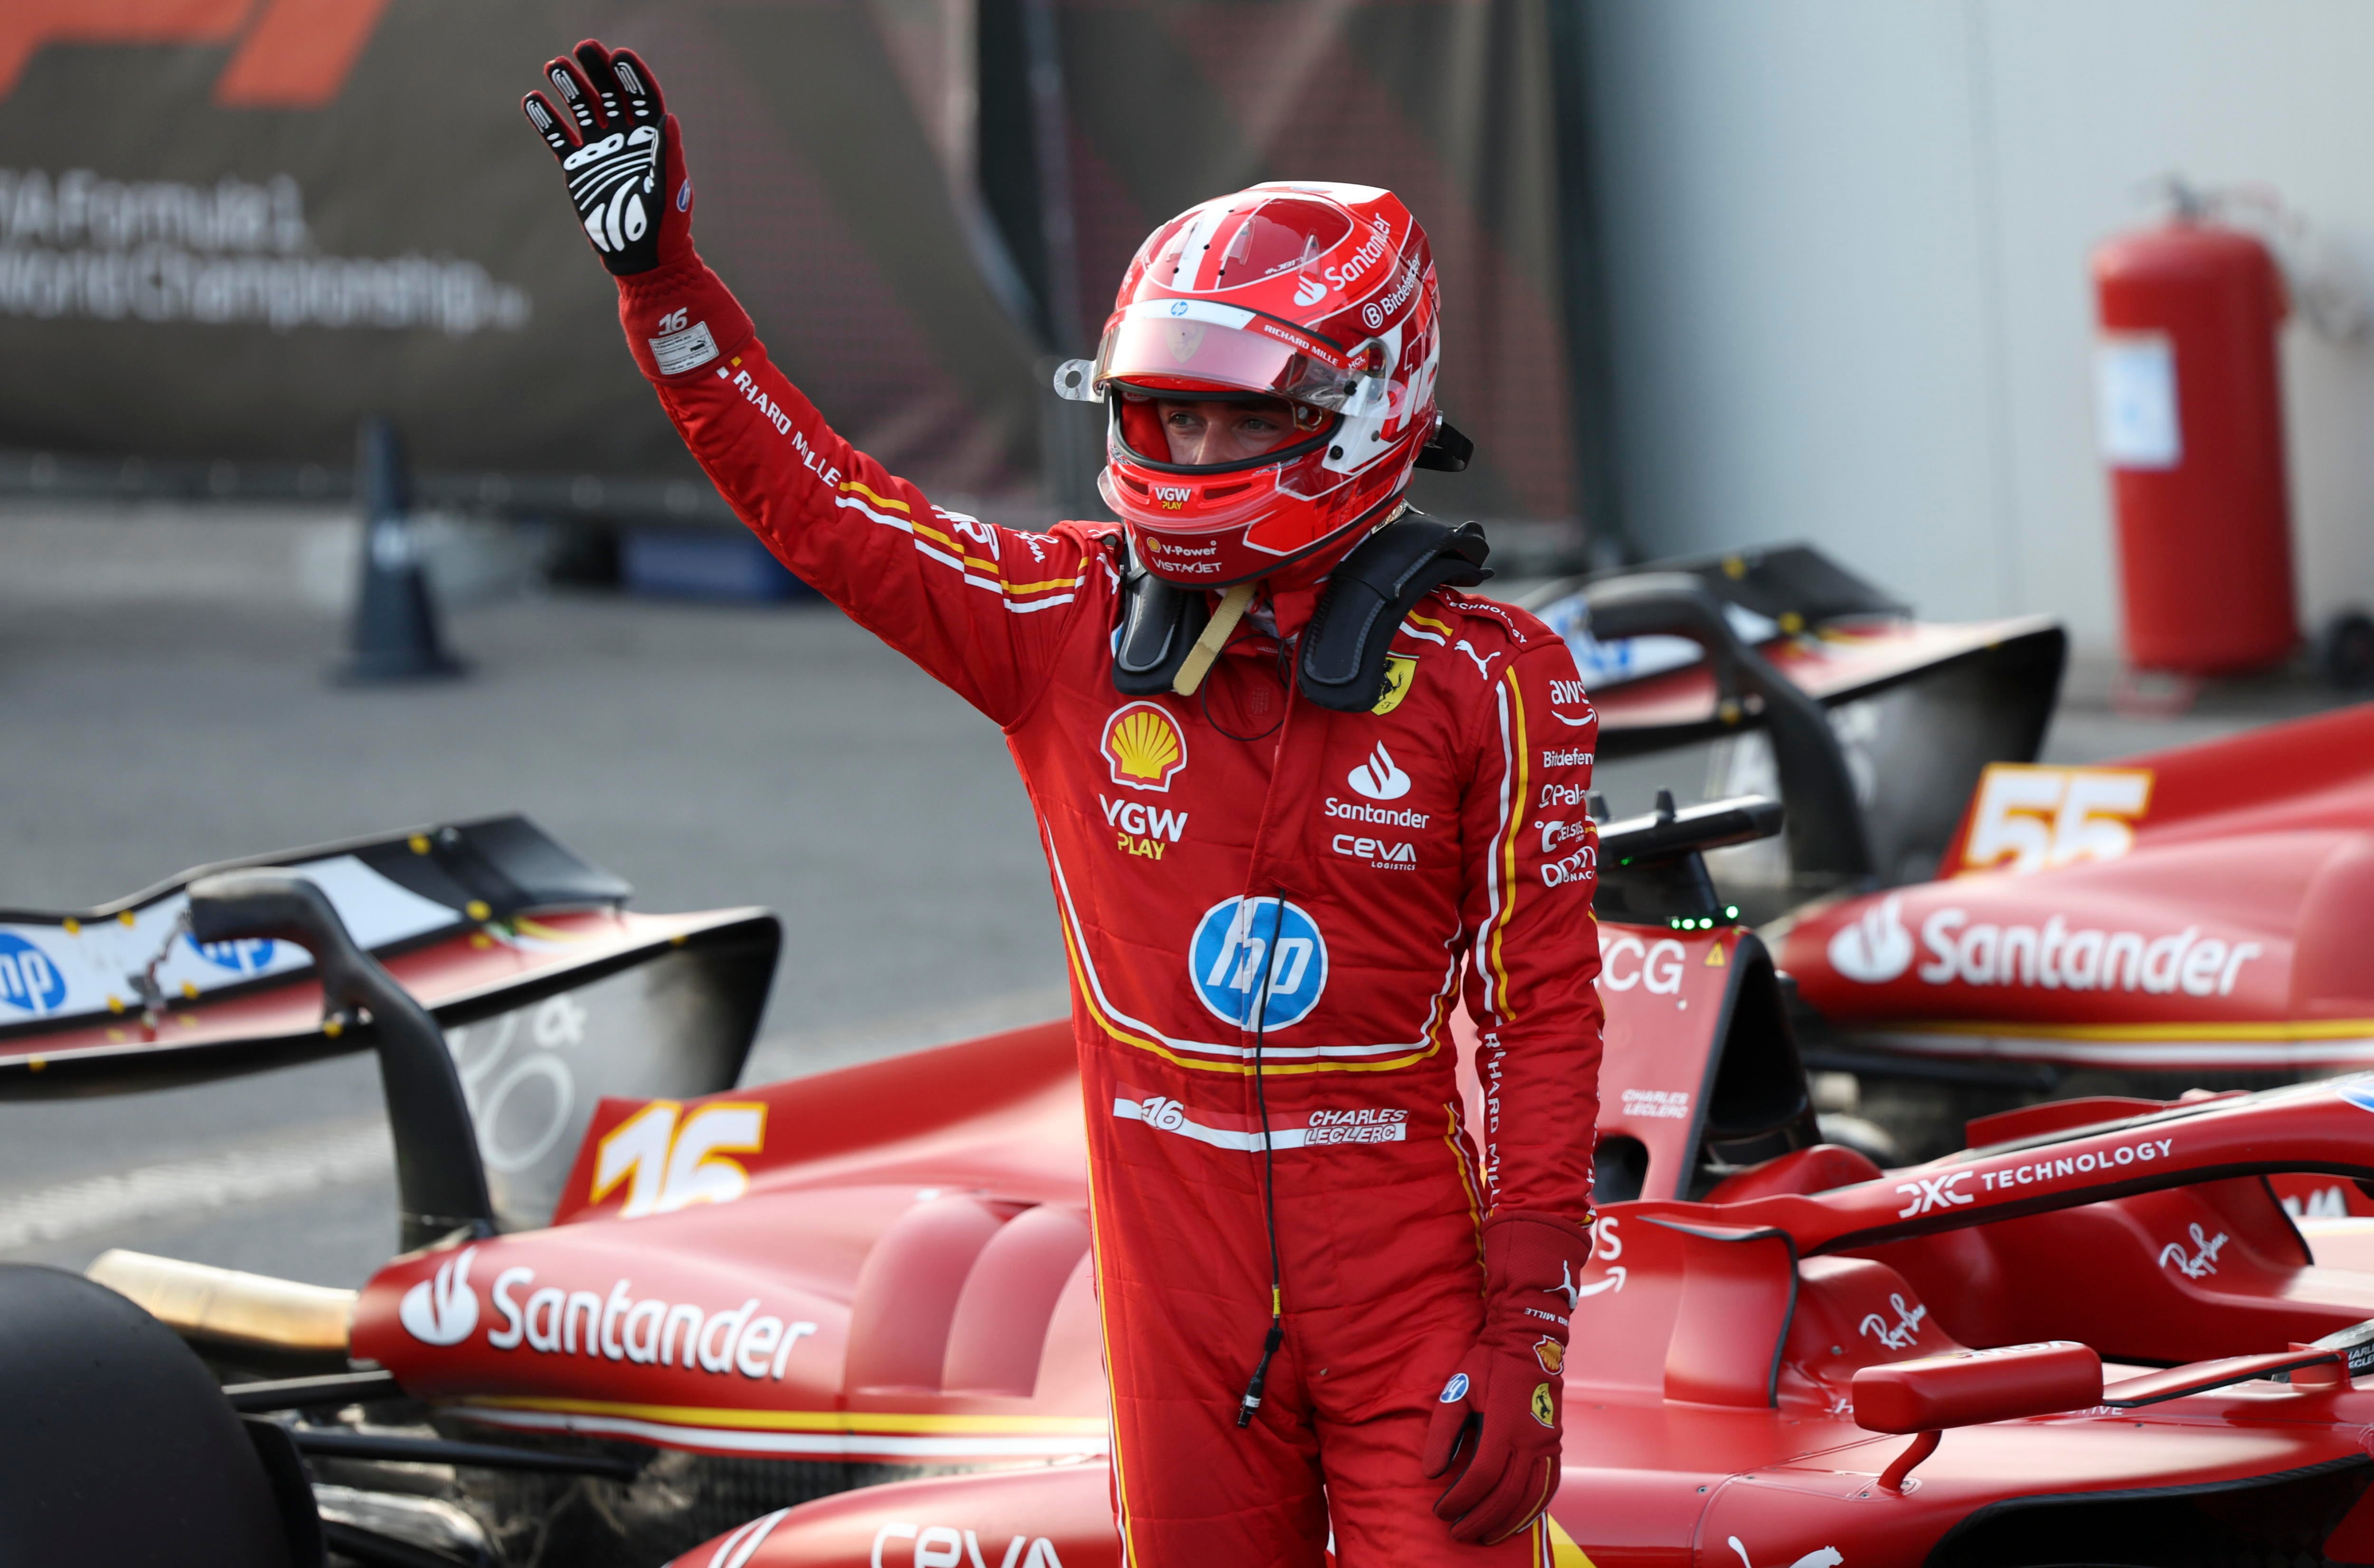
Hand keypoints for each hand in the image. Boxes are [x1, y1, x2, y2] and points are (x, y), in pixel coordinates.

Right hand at [521, 39, 691, 275]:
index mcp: (652, 140)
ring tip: (555, 65)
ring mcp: (600, 151)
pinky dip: (545, 120)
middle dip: (598, 70)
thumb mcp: (669, 190)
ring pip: (582, 109)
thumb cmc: (664, 227)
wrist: (641, 258)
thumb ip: (667, 154)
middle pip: (610, 95)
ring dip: (569, 86)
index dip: (632, 75)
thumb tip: (668, 117)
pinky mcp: (578, 168)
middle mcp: (625, 139)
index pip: (642, 97)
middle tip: (583, 47)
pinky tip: (532, 100)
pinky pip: (558, 137)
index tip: (620, 55)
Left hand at [1421, 1212, 1590, 1543]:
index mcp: (1505, 1425)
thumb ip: (1442, 1432)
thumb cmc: (1487, 1364)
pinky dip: (1532, 1510)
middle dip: (1479, 1519)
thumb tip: (1431, 1473)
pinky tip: (1515, 1522)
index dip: (1460, 1499)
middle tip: (1456, 1532)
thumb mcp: (1456, 1389)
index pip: (1482, 1477)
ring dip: (1506, 1522)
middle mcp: (1532, 1440)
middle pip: (1506, 1495)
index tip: (1441, 1510)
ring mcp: (1548, 1444)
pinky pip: (1548, 1487)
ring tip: (1483, 1536)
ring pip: (1530, 1498)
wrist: (1529, 1342)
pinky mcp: (1555, 1446)